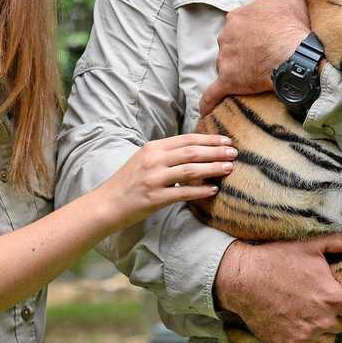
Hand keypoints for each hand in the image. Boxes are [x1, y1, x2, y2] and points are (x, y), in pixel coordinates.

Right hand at [98, 134, 236, 229]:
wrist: (107, 203)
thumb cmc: (128, 182)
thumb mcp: (145, 159)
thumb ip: (167, 154)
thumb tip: (196, 151)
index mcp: (153, 148)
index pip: (187, 139)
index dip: (209, 139)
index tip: (226, 140)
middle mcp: (154, 160)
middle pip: (192, 152)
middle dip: (216, 151)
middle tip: (234, 152)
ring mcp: (154, 179)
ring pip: (190, 170)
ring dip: (213, 168)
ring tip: (229, 168)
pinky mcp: (155, 198)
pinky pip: (183, 193)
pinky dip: (200, 190)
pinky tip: (213, 190)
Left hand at [200, 0, 309, 114]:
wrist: (295, 56)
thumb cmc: (292, 27)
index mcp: (237, 17)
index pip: (239, 25)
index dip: (252, 33)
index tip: (265, 39)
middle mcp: (226, 36)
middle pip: (230, 45)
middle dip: (242, 51)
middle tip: (262, 57)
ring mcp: (225, 60)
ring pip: (225, 66)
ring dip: (235, 71)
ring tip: (254, 77)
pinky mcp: (228, 81)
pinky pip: (213, 94)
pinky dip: (208, 102)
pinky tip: (204, 111)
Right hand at [215, 233, 341, 342]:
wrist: (242, 279)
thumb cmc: (276, 260)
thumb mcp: (311, 245)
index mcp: (331, 297)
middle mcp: (321, 321)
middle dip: (341, 313)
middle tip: (327, 299)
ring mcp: (304, 336)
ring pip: (329, 339)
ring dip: (325, 327)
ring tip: (313, 310)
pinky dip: (307, 337)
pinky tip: (298, 320)